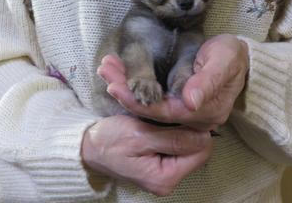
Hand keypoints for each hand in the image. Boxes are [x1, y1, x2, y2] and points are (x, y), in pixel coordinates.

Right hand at [81, 115, 212, 195]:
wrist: (88, 147)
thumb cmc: (109, 141)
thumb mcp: (139, 136)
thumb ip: (172, 138)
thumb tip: (204, 136)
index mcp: (165, 177)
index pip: (201, 151)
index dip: (196, 129)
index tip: (183, 111)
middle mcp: (169, 181)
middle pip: (197, 150)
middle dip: (189, 129)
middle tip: (174, 110)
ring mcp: (165, 174)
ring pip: (188, 147)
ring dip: (181, 129)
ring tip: (165, 115)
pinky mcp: (161, 166)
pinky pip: (178, 147)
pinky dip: (173, 133)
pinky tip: (163, 123)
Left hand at [97, 34, 248, 130]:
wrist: (237, 57)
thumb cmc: (231, 55)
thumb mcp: (224, 60)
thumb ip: (208, 81)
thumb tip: (191, 102)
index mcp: (205, 111)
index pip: (166, 112)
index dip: (140, 102)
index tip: (116, 88)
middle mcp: (193, 119)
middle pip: (153, 112)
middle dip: (126, 93)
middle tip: (105, 72)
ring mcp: (185, 114)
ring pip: (149, 106)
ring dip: (126, 88)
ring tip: (106, 69)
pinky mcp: (177, 105)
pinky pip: (152, 100)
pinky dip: (133, 86)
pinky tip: (117, 73)